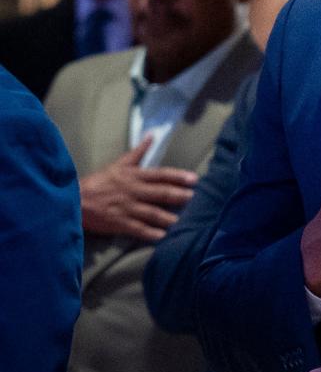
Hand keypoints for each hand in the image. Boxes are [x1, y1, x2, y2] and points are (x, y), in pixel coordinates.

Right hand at [80, 138, 197, 240]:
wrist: (75, 199)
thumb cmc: (99, 181)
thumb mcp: (119, 163)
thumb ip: (138, 152)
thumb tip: (152, 136)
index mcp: (133, 176)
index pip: (160, 175)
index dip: (178, 176)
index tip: (193, 179)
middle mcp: (132, 190)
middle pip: (159, 193)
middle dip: (177, 196)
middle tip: (192, 198)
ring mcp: (126, 207)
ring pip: (151, 212)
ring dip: (167, 217)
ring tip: (180, 221)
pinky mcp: (118, 222)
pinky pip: (137, 229)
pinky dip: (150, 233)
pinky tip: (161, 236)